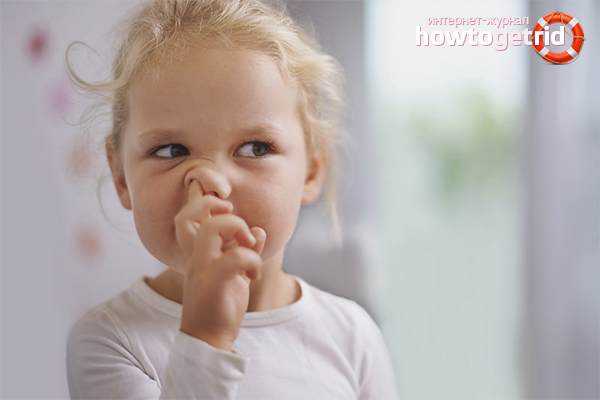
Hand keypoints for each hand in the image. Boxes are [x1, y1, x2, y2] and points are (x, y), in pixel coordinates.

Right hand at [175, 180, 266, 351]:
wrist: (209, 338)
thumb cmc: (220, 304)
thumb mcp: (236, 272)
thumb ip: (245, 249)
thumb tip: (258, 231)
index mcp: (198, 252)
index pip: (187, 216)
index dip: (202, 200)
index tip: (226, 206)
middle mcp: (195, 256)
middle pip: (192, 215)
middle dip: (222, 211)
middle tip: (243, 231)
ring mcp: (201, 268)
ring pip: (211, 229)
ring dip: (238, 229)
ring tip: (250, 247)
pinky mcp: (213, 282)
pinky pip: (234, 257)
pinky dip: (252, 260)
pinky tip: (254, 275)